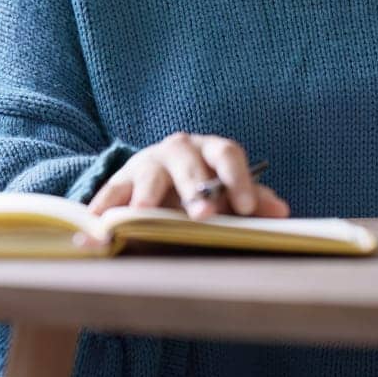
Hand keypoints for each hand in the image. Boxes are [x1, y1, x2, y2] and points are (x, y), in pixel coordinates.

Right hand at [87, 132, 290, 219]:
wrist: (161, 180)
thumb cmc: (204, 189)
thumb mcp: (228, 192)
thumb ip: (252, 199)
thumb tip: (281, 211)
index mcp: (211, 150)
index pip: (228, 155)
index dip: (239, 180)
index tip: (248, 208)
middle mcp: (179, 149)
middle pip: (188, 163)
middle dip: (196, 189)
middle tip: (203, 216)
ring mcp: (146, 162)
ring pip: (148, 175)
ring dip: (146, 196)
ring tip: (143, 213)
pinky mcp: (119, 180)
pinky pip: (110, 193)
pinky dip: (103, 209)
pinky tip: (96, 227)